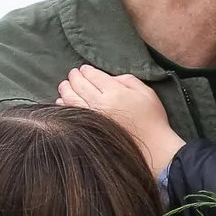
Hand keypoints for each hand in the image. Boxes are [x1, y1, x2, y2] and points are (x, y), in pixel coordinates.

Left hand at [57, 65, 183, 175]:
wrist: (152, 146)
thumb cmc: (153, 119)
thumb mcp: (147, 93)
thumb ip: (128, 80)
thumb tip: (110, 77)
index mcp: (116, 92)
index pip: (94, 76)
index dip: (87, 70)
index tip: (84, 69)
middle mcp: (101, 103)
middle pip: (80, 85)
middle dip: (74, 76)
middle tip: (72, 74)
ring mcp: (92, 117)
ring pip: (71, 98)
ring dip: (66, 89)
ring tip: (64, 85)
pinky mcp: (88, 129)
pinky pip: (70, 113)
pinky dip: (63, 104)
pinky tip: (63, 101)